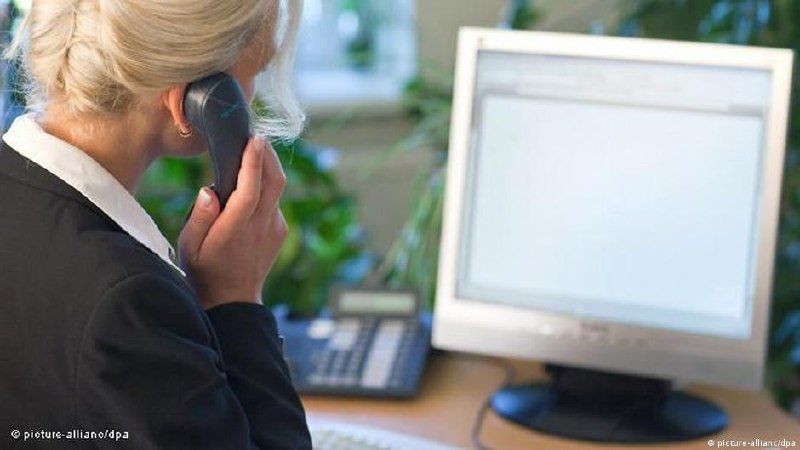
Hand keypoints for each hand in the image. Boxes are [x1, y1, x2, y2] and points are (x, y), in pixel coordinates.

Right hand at [179, 137, 286, 309]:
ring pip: (278, 189)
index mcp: (235, 229)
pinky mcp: (279, 230)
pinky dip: (266, 185)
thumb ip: (199, 218)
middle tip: (255, 135)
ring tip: (254, 149)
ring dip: (268, 166)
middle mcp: (260, 227)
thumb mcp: (189, 246)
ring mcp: (274, 228)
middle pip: (274, 182)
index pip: (251, 190)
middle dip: (268, 154)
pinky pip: (276, 200)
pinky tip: (253, 181)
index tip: (254, 139)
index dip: (254, 162)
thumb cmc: (204, 270)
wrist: (232, 300)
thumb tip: (208, 190)